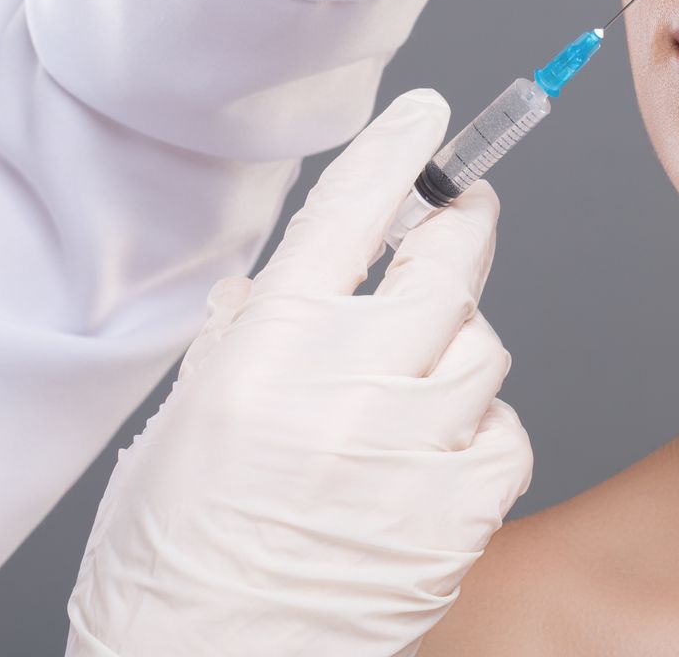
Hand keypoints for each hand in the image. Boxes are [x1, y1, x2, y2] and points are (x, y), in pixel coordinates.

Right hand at [65, 89, 530, 656]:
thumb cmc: (173, 561)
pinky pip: (505, 430)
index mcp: (268, 351)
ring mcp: (413, 448)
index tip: (427, 117)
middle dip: (462, 225)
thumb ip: (247, 335)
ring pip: (486, 346)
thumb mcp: (184, 423)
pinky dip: (480, 430)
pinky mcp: (460, 511)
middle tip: (461, 216)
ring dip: (457, 350)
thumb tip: (294, 269)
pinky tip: (432, 456)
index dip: (398, 152)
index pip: (349, 214)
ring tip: (407, 392)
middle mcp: (348, 386)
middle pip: (451, 261)